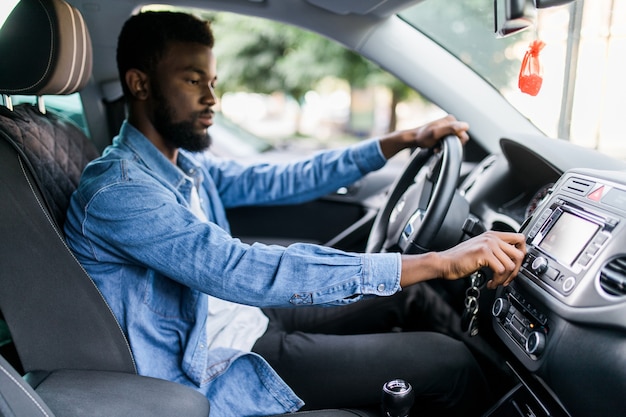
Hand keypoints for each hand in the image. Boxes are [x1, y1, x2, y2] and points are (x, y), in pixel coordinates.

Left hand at [379, 114, 469, 158]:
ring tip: (437, 147)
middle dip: (451, 144)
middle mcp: (451, 122)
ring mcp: (447, 127)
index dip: (456, 142)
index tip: (445, 143)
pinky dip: (444, 145)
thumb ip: (450, 129)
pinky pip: (449, 141)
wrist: (413, 139)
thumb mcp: (436, 133)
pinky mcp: (444, 133)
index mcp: (451, 120)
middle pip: (460, 138)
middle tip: (440, 146)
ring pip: (454, 141)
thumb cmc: (422, 137)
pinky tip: (436, 147)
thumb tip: (465, 126)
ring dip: (447, 146)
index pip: (463, 134)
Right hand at [400, 231, 525, 288]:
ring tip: (496, 282)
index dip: (523, 254)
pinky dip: (497, 281)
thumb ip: (496, 250)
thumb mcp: (481, 250)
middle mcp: (492, 238)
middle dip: (516, 271)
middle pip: (520, 253)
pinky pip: (501, 270)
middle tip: (507, 279)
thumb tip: (513, 260)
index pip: (520, 239)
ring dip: (505, 278)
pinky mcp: (483, 253)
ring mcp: (488, 244)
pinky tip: (490, 283)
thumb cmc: (460, 259)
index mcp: (493, 235)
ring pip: (511, 264)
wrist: (444, 263)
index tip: (517, 266)